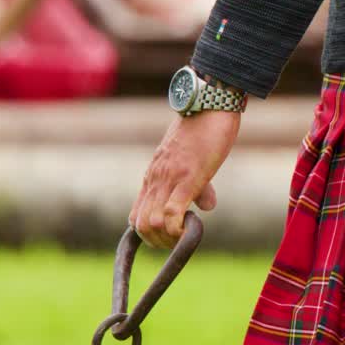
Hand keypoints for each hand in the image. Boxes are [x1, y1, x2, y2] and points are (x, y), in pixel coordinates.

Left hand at [130, 110, 240, 248]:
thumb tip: (207, 206)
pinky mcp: (187, 177)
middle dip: (157, 242)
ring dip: (167, 238)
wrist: (209, 102)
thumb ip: (198, 186)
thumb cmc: (204, 128)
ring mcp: (169, 178)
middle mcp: (155, 179)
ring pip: (151, 223)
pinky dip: (177, 229)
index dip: (147, 234)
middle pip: (140, 225)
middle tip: (178, 240)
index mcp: (153, 176)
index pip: (135, 216)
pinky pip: (170, 212)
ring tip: (186, 232)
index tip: (168, 237)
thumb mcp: (194, 161)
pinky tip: (191, 227)